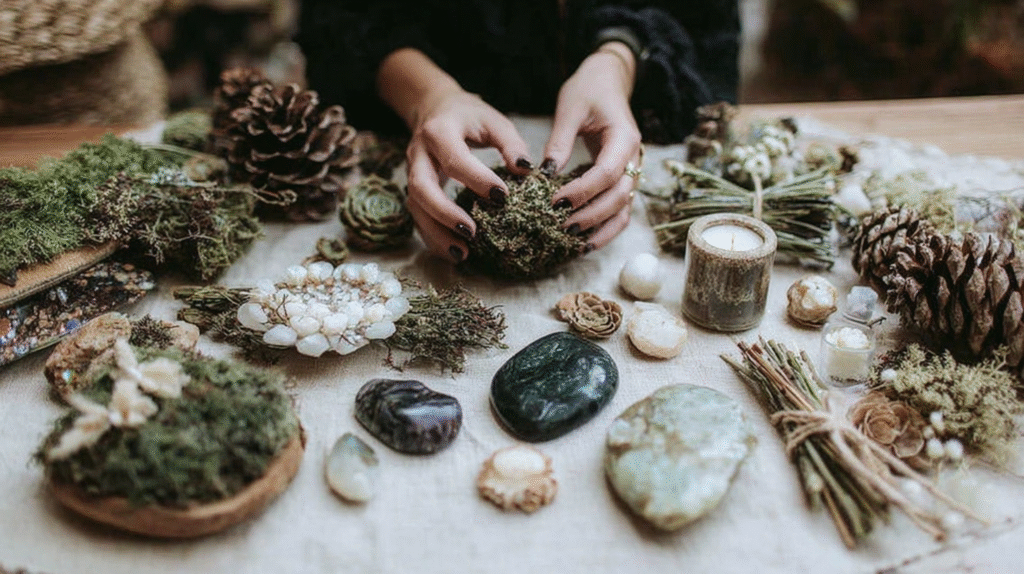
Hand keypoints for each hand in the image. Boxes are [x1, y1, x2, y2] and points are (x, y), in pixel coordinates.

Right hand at [377, 49, 531, 262]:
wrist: (434, 109)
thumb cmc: (469, 117)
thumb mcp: (492, 120)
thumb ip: (510, 143)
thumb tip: (526, 170)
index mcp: (439, 132)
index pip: (454, 159)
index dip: (477, 179)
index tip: (502, 197)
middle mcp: (418, 153)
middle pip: (421, 187)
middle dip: (445, 213)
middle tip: (472, 232)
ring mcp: (411, 172)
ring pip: (415, 207)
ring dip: (436, 232)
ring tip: (462, 253)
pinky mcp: (414, 189)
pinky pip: (418, 217)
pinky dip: (433, 237)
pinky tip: (455, 252)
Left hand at [543, 41, 641, 250]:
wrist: (608, 81)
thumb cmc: (588, 90)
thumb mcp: (570, 108)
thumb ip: (559, 142)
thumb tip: (545, 174)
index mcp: (624, 138)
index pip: (607, 173)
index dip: (583, 191)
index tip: (556, 202)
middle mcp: (634, 159)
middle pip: (619, 196)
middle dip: (591, 215)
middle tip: (561, 227)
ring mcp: (631, 172)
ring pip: (624, 210)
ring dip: (602, 229)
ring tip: (575, 244)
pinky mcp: (623, 180)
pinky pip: (620, 210)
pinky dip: (606, 228)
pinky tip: (585, 242)